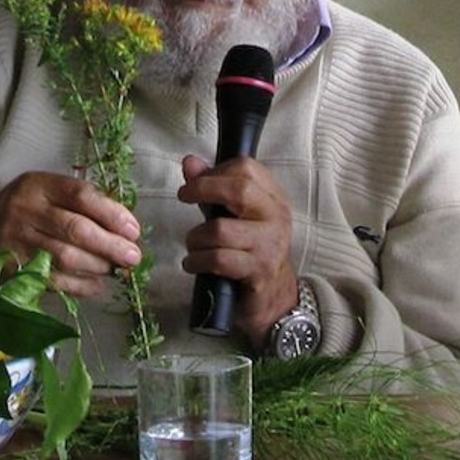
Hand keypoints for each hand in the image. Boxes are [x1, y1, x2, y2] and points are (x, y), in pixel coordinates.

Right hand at [0, 171, 141, 296]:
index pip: (80, 195)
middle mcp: (26, 211)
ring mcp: (17, 241)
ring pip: (65, 257)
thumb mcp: (48, 189)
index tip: (133, 229)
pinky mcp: (13, 269)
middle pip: (75, 229)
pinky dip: (80, 285)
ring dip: (97, 266)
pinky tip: (96, 284)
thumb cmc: (27, 206)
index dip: (111, 213)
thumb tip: (125, 226)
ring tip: (115, 269)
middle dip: (110, 245)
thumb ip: (82, 201)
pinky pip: (53, 281)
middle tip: (133, 256)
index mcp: (39, 185)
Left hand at [178, 154, 297, 348]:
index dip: (215, 171)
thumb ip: (211, 187)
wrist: (274, 298)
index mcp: (272, 197)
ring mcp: (269, 245)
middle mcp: (276, 217)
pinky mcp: (259, 272)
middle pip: (239, 190)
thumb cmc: (248, 250)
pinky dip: (197, 261)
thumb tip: (190, 162)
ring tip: (193, 246)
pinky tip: (193, 264)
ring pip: (220, 229)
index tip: (195, 183)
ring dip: (195, 237)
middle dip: (203, 190)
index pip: (246, 168)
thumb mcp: (232, 215)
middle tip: (184, 197)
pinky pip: (219, 259)